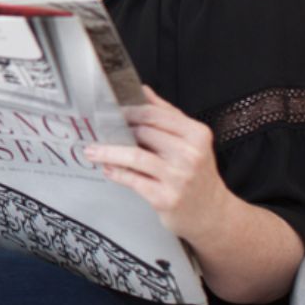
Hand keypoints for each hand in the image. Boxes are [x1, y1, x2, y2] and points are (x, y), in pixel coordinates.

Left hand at [84, 85, 231, 247]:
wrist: (212, 214)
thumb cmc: (197, 174)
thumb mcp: (192, 141)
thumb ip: (168, 115)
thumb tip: (143, 90)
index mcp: (197, 134)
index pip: (155, 114)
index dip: (129, 111)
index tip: (112, 111)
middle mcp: (190, 154)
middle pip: (143, 132)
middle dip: (117, 130)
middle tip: (99, 129)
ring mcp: (178, 177)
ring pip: (134, 155)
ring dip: (108, 151)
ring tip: (92, 150)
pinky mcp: (165, 198)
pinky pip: (133, 180)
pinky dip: (116, 172)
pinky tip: (107, 168)